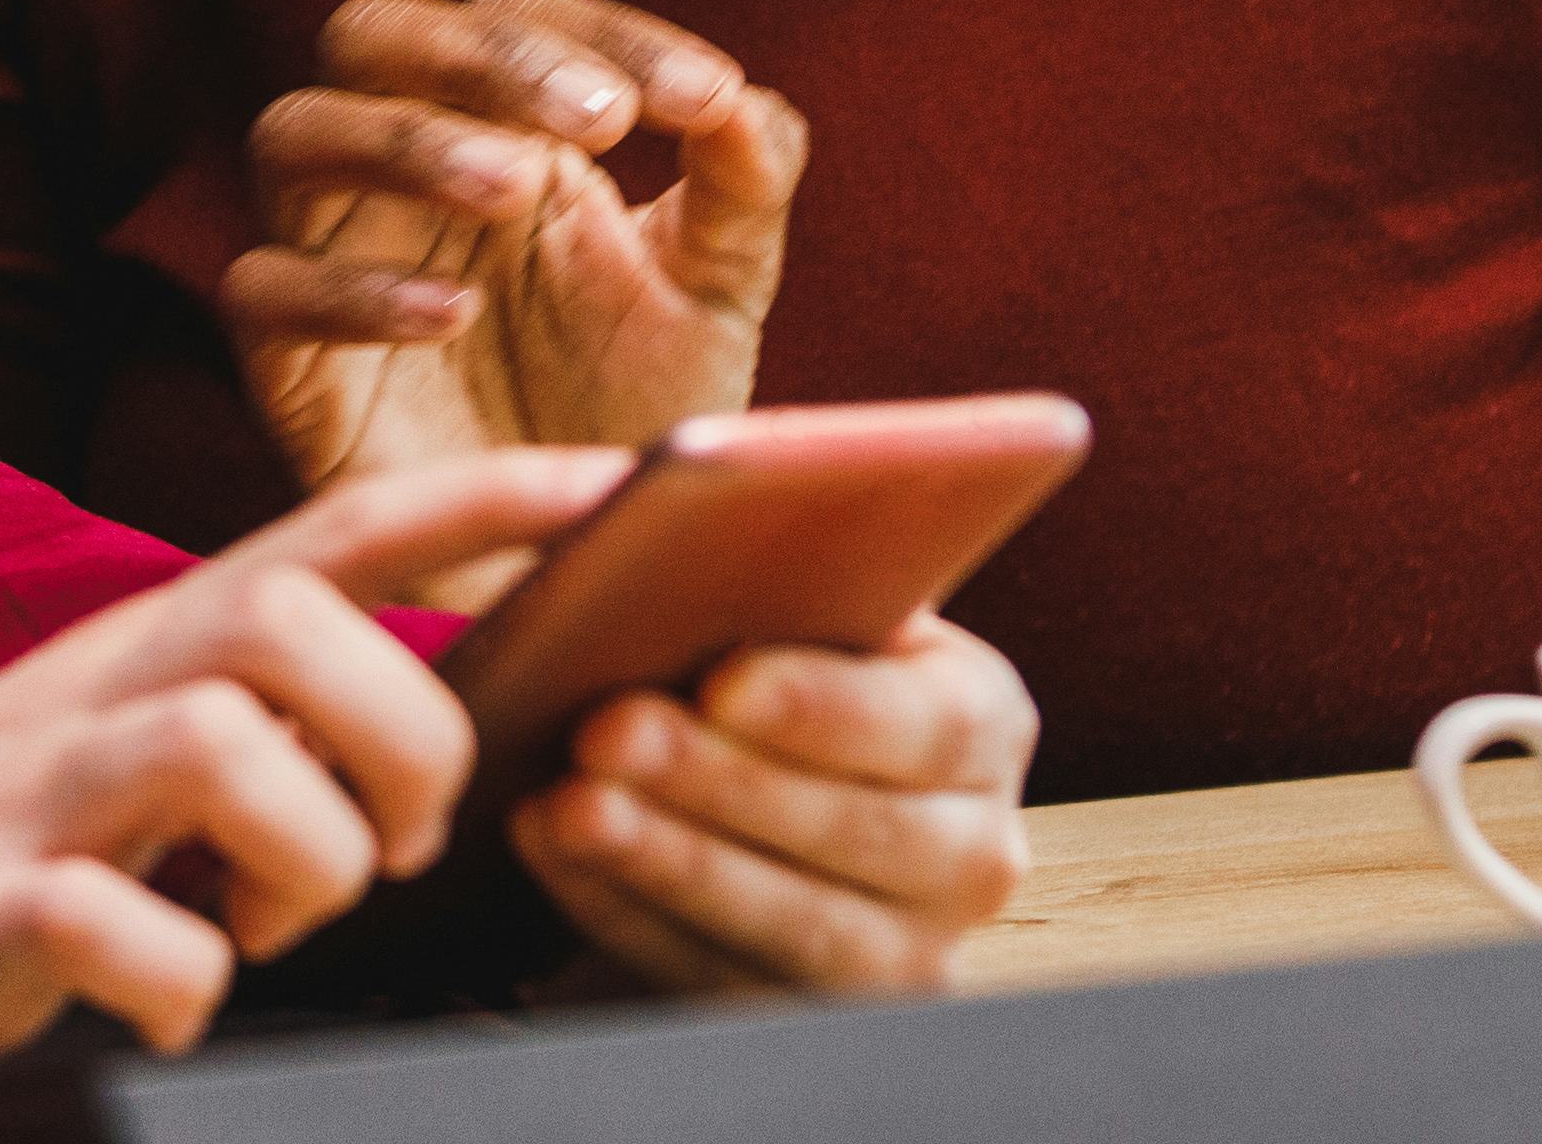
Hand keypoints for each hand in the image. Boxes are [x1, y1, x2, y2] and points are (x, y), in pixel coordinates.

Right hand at [0, 444, 629, 1113]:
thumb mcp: (134, 742)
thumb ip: (268, 712)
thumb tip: (442, 724)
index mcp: (161, 641)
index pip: (343, 523)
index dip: (491, 489)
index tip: (626, 483)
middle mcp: (106, 685)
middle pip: (298, 620)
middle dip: (398, 736)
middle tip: (392, 846)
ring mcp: (35, 793)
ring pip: (225, 747)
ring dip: (298, 859)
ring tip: (264, 928)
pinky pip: (116, 924)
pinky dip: (178, 984)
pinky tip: (165, 1004)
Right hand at [234, 0, 804, 501]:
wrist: (581, 560)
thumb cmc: (637, 402)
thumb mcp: (718, 288)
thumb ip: (743, 181)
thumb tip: (741, 99)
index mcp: (504, 123)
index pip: (517, 13)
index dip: (607, 33)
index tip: (701, 100)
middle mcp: (402, 165)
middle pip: (373, 31)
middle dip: (480, 55)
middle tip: (598, 117)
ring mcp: (334, 252)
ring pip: (295, 132)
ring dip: (406, 144)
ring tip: (514, 190)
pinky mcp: (286, 362)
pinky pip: (264, 289)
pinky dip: (350, 290)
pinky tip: (454, 317)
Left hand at [513, 610, 1039, 998]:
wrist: (779, 799)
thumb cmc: (786, 676)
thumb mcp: (816, 621)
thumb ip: (793, 579)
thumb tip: (699, 520)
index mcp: (985, 724)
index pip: (931, 722)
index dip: (825, 705)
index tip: (723, 675)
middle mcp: (976, 853)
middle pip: (857, 831)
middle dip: (720, 781)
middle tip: (604, 729)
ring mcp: (910, 956)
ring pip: (796, 926)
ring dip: (670, 860)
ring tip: (565, 803)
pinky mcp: (821, 1022)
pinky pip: (723, 984)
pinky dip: (629, 915)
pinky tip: (557, 854)